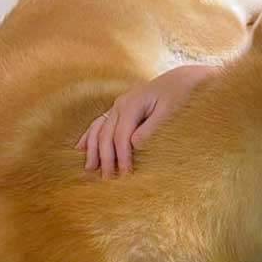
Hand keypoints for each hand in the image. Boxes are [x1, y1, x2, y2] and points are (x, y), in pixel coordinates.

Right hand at [77, 65, 219, 177]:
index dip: (122, 157)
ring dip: (92, 150)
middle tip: (108, 179)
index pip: (121, 137)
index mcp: (131, 105)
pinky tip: (80, 148)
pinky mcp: (119, 109)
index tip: (126, 174)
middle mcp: (120, 104)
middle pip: (106, 135)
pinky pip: (99, 123)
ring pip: (98, 129)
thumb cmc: (179, 97)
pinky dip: (89, 136)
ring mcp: (117, 106)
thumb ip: (152, 128)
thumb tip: (134, 144)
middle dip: (106, 158)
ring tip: (90, 169)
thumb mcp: (170, 112)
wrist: (181, 81)